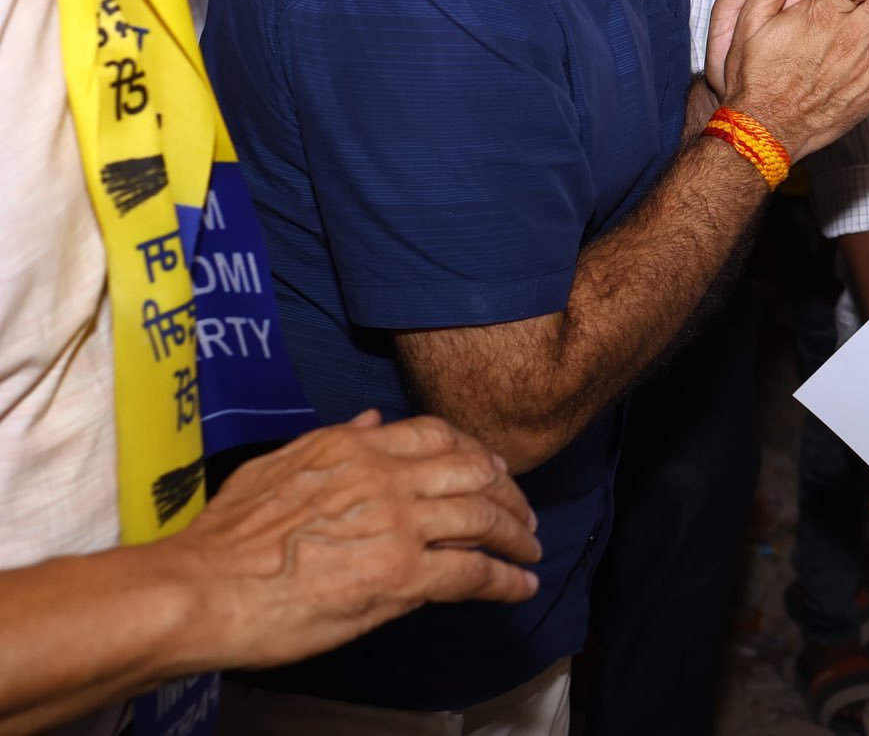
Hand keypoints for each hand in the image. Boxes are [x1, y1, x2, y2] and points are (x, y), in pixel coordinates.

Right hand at [163, 411, 539, 671]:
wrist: (199, 589)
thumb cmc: (223, 539)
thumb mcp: (276, 466)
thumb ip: (333, 440)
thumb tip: (373, 418)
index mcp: (353, 447)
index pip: (436, 435)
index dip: (474, 452)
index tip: (491, 468)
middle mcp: (384, 477)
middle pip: (473, 472)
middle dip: (508, 492)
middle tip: (523, 512)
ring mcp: (396, 525)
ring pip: (483, 518)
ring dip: (516, 533)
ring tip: (529, 547)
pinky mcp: (399, 576)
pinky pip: (472, 573)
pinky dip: (506, 579)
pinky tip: (520, 586)